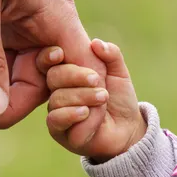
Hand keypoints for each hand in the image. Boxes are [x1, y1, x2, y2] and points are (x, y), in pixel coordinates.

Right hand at [37, 39, 146, 160]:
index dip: (49, 56)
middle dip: (76, 76)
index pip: (49, 60)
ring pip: (57, 99)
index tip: (61, 53)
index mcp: (65, 74)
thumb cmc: (119, 99)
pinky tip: (86, 112)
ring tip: (102, 98)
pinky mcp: (59, 132)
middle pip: (53, 77)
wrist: (127, 128)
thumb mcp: (118, 72)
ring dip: (82, 97)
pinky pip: (56, 120)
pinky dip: (72, 114)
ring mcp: (56, 112)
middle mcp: (56, 92)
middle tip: (97, 80)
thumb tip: (96, 43)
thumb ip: (111, 55)